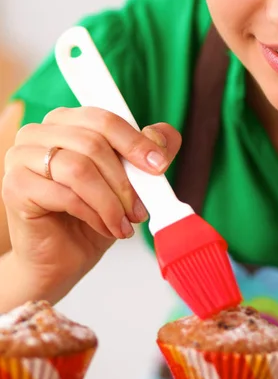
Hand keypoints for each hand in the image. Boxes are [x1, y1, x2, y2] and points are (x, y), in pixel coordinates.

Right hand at [2, 106, 180, 298]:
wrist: (61, 259)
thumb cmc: (92, 216)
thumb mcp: (128, 182)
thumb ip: (146, 153)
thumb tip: (163, 136)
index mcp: (66, 121)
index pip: (104, 119)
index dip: (135, 141)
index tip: (159, 166)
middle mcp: (38, 132)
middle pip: (93, 142)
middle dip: (125, 181)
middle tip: (140, 209)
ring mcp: (20, 157)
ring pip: (79, 169)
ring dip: (111, 201)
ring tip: (124, 223)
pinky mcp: (14, 187)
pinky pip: (65, 194)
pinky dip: (94, 214)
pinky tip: (106, 228)